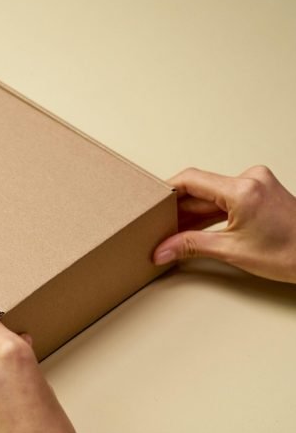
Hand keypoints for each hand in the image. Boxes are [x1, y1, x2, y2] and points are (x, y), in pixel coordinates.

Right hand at [153, 166, 295, 283]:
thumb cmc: (291, 253)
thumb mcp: (232, 251)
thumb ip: (191, 246)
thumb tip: (163, 250)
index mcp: (242, 189)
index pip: (191, 180)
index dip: (167, 191)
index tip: (150, 203)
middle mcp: (250, 179)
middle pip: (200, 188)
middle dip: (178, 208)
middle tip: (158, 226)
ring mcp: (257, 184)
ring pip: (212, 194)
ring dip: (193, 213)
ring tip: (174, 231)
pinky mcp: (260, 192)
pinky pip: (225, 198)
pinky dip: (210, 213)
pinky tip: (196, 228)